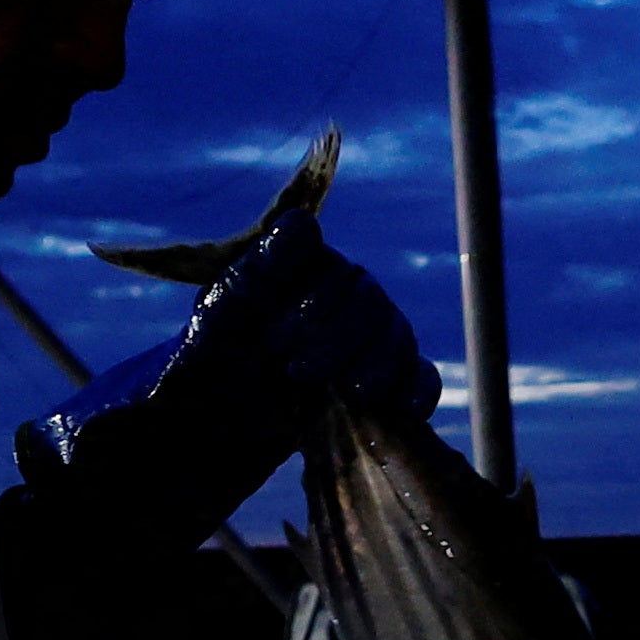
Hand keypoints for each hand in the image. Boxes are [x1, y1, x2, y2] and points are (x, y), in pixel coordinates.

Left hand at [186, 207, 438, 423]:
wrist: (228, 417)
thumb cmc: (219, 358)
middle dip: (335, 339)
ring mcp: (373, 333)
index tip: (268, 333)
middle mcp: (345, 289)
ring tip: (344, 393)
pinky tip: (404, 408)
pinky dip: (419, 390)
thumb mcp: (218, 317)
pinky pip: (421, 376)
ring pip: (397, 336)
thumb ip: (256, 272)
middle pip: (368, 300)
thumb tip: (302, 222)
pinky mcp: (391, 378)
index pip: (321, 258)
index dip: (305, 294)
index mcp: (302, 264)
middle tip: (294, 371)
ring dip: (375, 365)